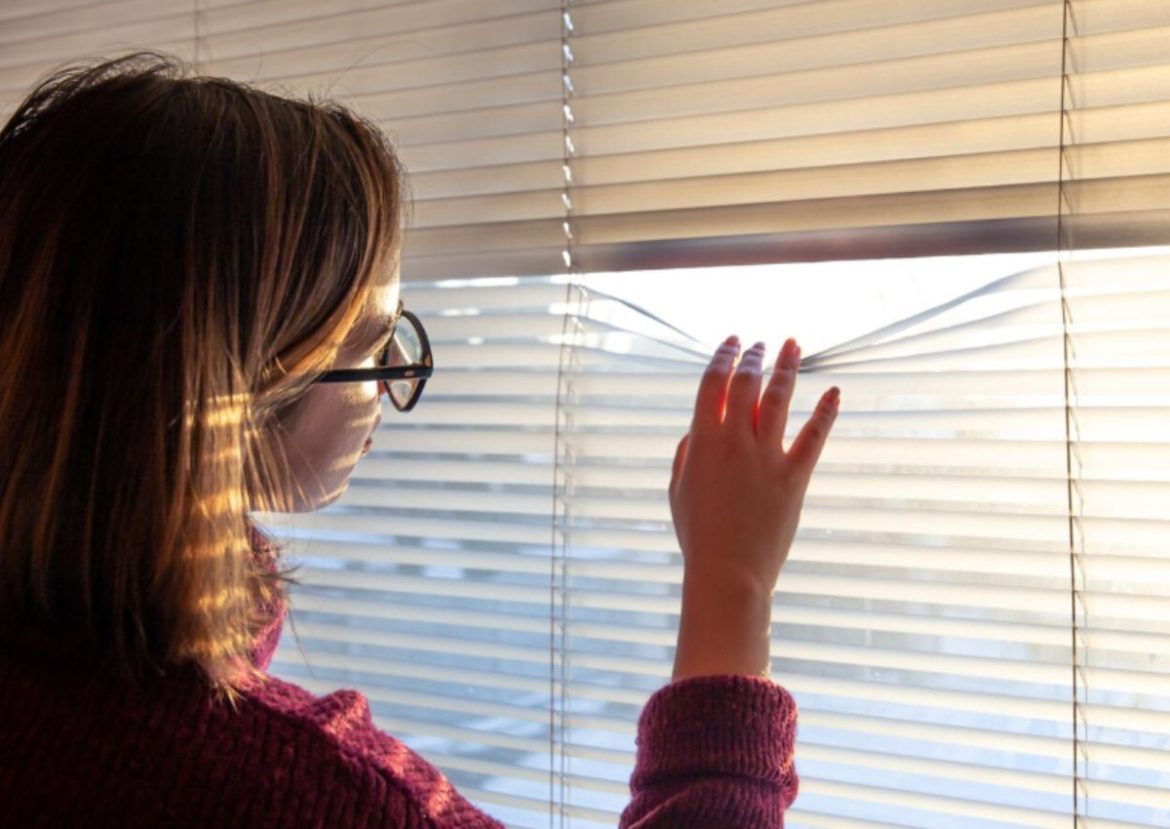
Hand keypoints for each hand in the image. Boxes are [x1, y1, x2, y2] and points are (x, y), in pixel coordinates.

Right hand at [670, 335, 838, 680]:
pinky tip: (834, 391)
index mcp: (702, 442)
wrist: (727, 573)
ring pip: (779, 399)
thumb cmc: (698, 535)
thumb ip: (686, 453)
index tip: (733, 342)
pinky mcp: (795, 477)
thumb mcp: (677, 490)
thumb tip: (698, 428)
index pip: (712, 384)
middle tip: (761, 343)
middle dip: (754, 357)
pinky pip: (814, 436)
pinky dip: (827, 411)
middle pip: (747, 384)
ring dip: (787, 368)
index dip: (723, 357)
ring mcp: (767, 458)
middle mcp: (735, 442)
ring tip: (793, 346)